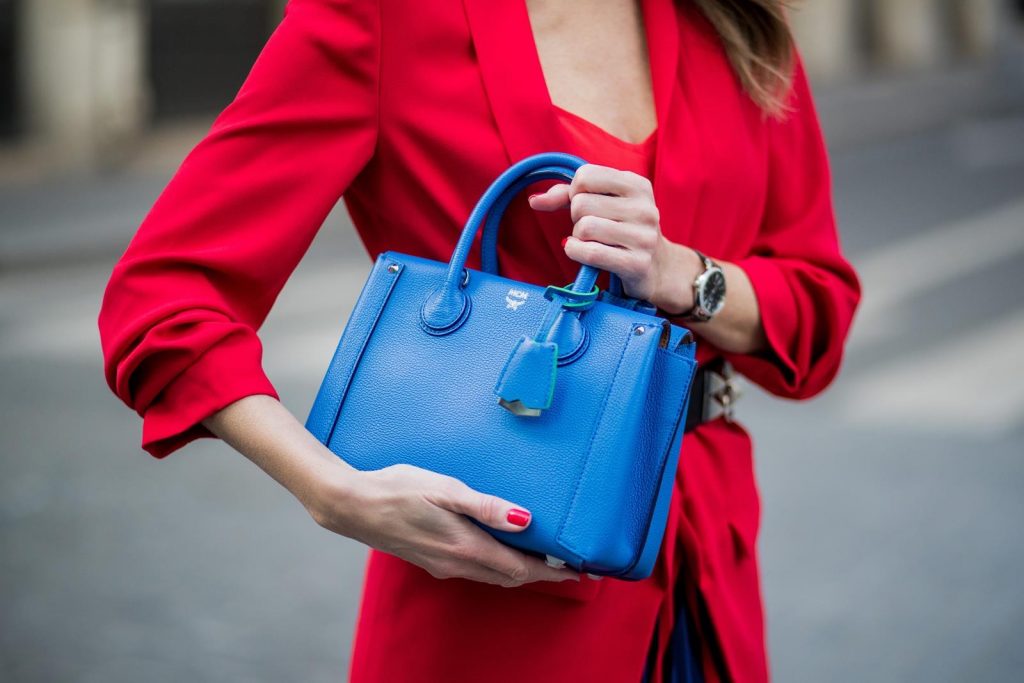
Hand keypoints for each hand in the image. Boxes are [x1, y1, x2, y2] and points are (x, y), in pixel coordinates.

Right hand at [308, 463, 581, 586]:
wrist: (351, 505)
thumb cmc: (397, 489)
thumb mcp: (445, 489)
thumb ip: (486, 506)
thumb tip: (526, 520)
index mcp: (465, 546)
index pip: (520, 569)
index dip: (551, 572)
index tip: (578, 572)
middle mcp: (456, 562)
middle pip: (509, 578)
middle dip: (541, 575)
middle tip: (568, 568)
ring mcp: (441, 564)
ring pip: (491, 577)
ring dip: (519, 573)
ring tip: (542, 561)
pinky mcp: (429, 560)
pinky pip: (473, 571)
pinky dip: (496, 567)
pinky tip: (498, 552)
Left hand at [528, 163, 702, 314]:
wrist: (658, 268)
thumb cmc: (622, 230)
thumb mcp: (602, 204)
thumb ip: (566, 195)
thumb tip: (534, 201)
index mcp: (637, 185)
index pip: (585, 175)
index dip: (574, 192)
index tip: (585, 205)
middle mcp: (644, 208)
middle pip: (581, 204)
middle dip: (575, 218)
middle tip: (589, 228)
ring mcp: (643, 237)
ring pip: (584, 228)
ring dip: (577, 238)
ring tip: (591, 242)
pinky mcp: (637, 263)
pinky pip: (591, 253)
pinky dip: (577, 253)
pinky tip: (582, 253)